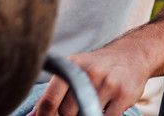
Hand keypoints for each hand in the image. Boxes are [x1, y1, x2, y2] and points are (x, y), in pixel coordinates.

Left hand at [32, 44, 149, 115]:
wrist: (131, 55)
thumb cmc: (96, 66)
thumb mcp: (74, 69)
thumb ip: (54, 92)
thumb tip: (32, 115)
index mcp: (71, 66)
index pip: (50, 99)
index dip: (44, 115)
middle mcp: (87, 73)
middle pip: (67, 112)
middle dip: (67, 115)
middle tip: (74, 109)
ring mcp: (107, 84)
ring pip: (87, 115)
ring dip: (87, 113)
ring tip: (91, 102)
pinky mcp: (123, 95)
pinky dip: (103, 115)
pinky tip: (106, 106)